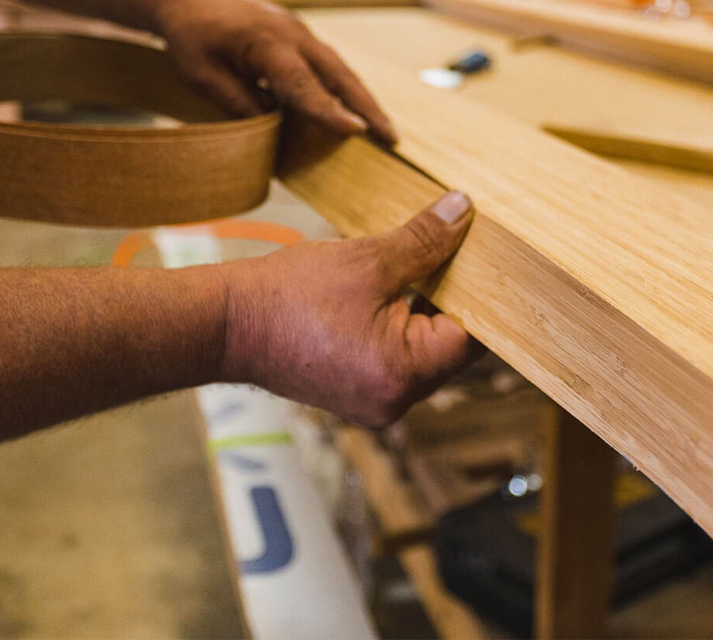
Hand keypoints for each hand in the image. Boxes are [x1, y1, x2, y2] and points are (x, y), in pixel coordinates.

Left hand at [156, 0, 395, 142]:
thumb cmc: (192, 37)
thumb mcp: (204, 77)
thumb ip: (241, 103)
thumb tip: (276, 130)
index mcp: (266, 42)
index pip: (303, 83)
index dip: (329, 110)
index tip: (356, 131)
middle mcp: (292, 34)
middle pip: (339, 74)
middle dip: (367, 107)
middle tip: (390, 139)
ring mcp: (300, 33)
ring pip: (341, 69)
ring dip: (364, 100)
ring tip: (384, 131)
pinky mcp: (300, 37)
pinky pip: (331, 65)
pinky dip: (348, 89)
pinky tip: (358, 110)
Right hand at [220, 192, 481, 426]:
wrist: (223, 326)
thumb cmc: (288, 297)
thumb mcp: (368, 260)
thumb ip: (424, 240)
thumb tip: (463, 211)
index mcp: (404, 375)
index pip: (473, 337)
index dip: (484, 294)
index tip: (489, 259)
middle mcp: (396, 401)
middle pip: (450, 347)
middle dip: (452, 297)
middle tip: (457, 253)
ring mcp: (376, 402)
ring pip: (423, 351)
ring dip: (424, 310)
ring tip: (420, 268)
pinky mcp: (358, 392)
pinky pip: (398, 358)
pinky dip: (400, 326)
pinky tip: (391, 292)